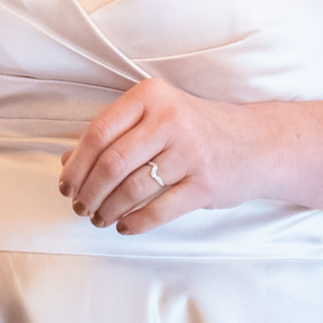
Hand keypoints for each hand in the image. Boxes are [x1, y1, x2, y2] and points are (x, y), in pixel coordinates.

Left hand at [57, 76, 259, 235]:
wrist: (256, 143)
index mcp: (151, 96)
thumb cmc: (195, 128)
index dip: (76, 163)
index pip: (99, 131)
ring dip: (108, 209)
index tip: (66, 184)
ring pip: (132, 189)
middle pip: (112, 163)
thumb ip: (114, 133)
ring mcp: (189, 153)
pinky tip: (124, 226)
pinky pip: (158, 210)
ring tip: (99, 218)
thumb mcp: (156, 116)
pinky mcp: (204, 185)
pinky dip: (135, 222)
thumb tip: (68, 162)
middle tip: (80, 207)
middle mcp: (170, 120)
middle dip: (88, 191)